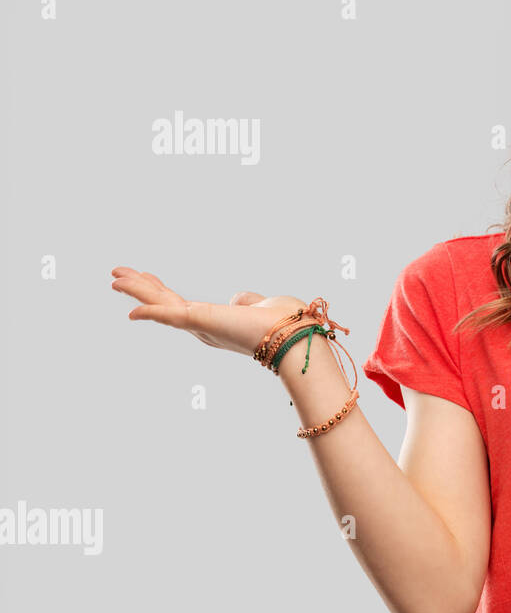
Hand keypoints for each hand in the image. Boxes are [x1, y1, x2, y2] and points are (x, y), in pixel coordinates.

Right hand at [110, 267, 309, 357]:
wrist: (295, 338)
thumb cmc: (287, 325)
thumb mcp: (262, 305)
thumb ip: (248, 301)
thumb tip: (239, 299)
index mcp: (216, 322)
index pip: (181, 305)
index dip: (162, 292)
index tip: (147, 278)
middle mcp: (203, 327)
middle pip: (164, 303)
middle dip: (140, 288)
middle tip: (116, 275)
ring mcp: (200, 325)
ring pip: (160, 305)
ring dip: (137, 290)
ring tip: (114, 277)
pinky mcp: (200, 321)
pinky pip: (168, 314)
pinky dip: (149, 312)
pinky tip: (130, 311)